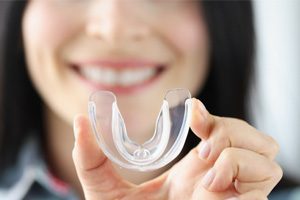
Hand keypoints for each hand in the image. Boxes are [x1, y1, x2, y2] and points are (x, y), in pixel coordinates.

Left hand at [72, 98, 281, 199]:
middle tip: (201, 144)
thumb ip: (93, 159)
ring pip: (267, 152)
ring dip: (234, 148)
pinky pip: (265, 175)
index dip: (212, 117)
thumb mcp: (108, 192)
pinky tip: (210, 184)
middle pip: (255, 138)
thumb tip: (80, 119)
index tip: (192, 113)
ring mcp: (237, 193)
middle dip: (230, 129)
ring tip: (204, 165)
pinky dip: (238, 168)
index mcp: (194, 172)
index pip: (222, 133)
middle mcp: (221, 180)